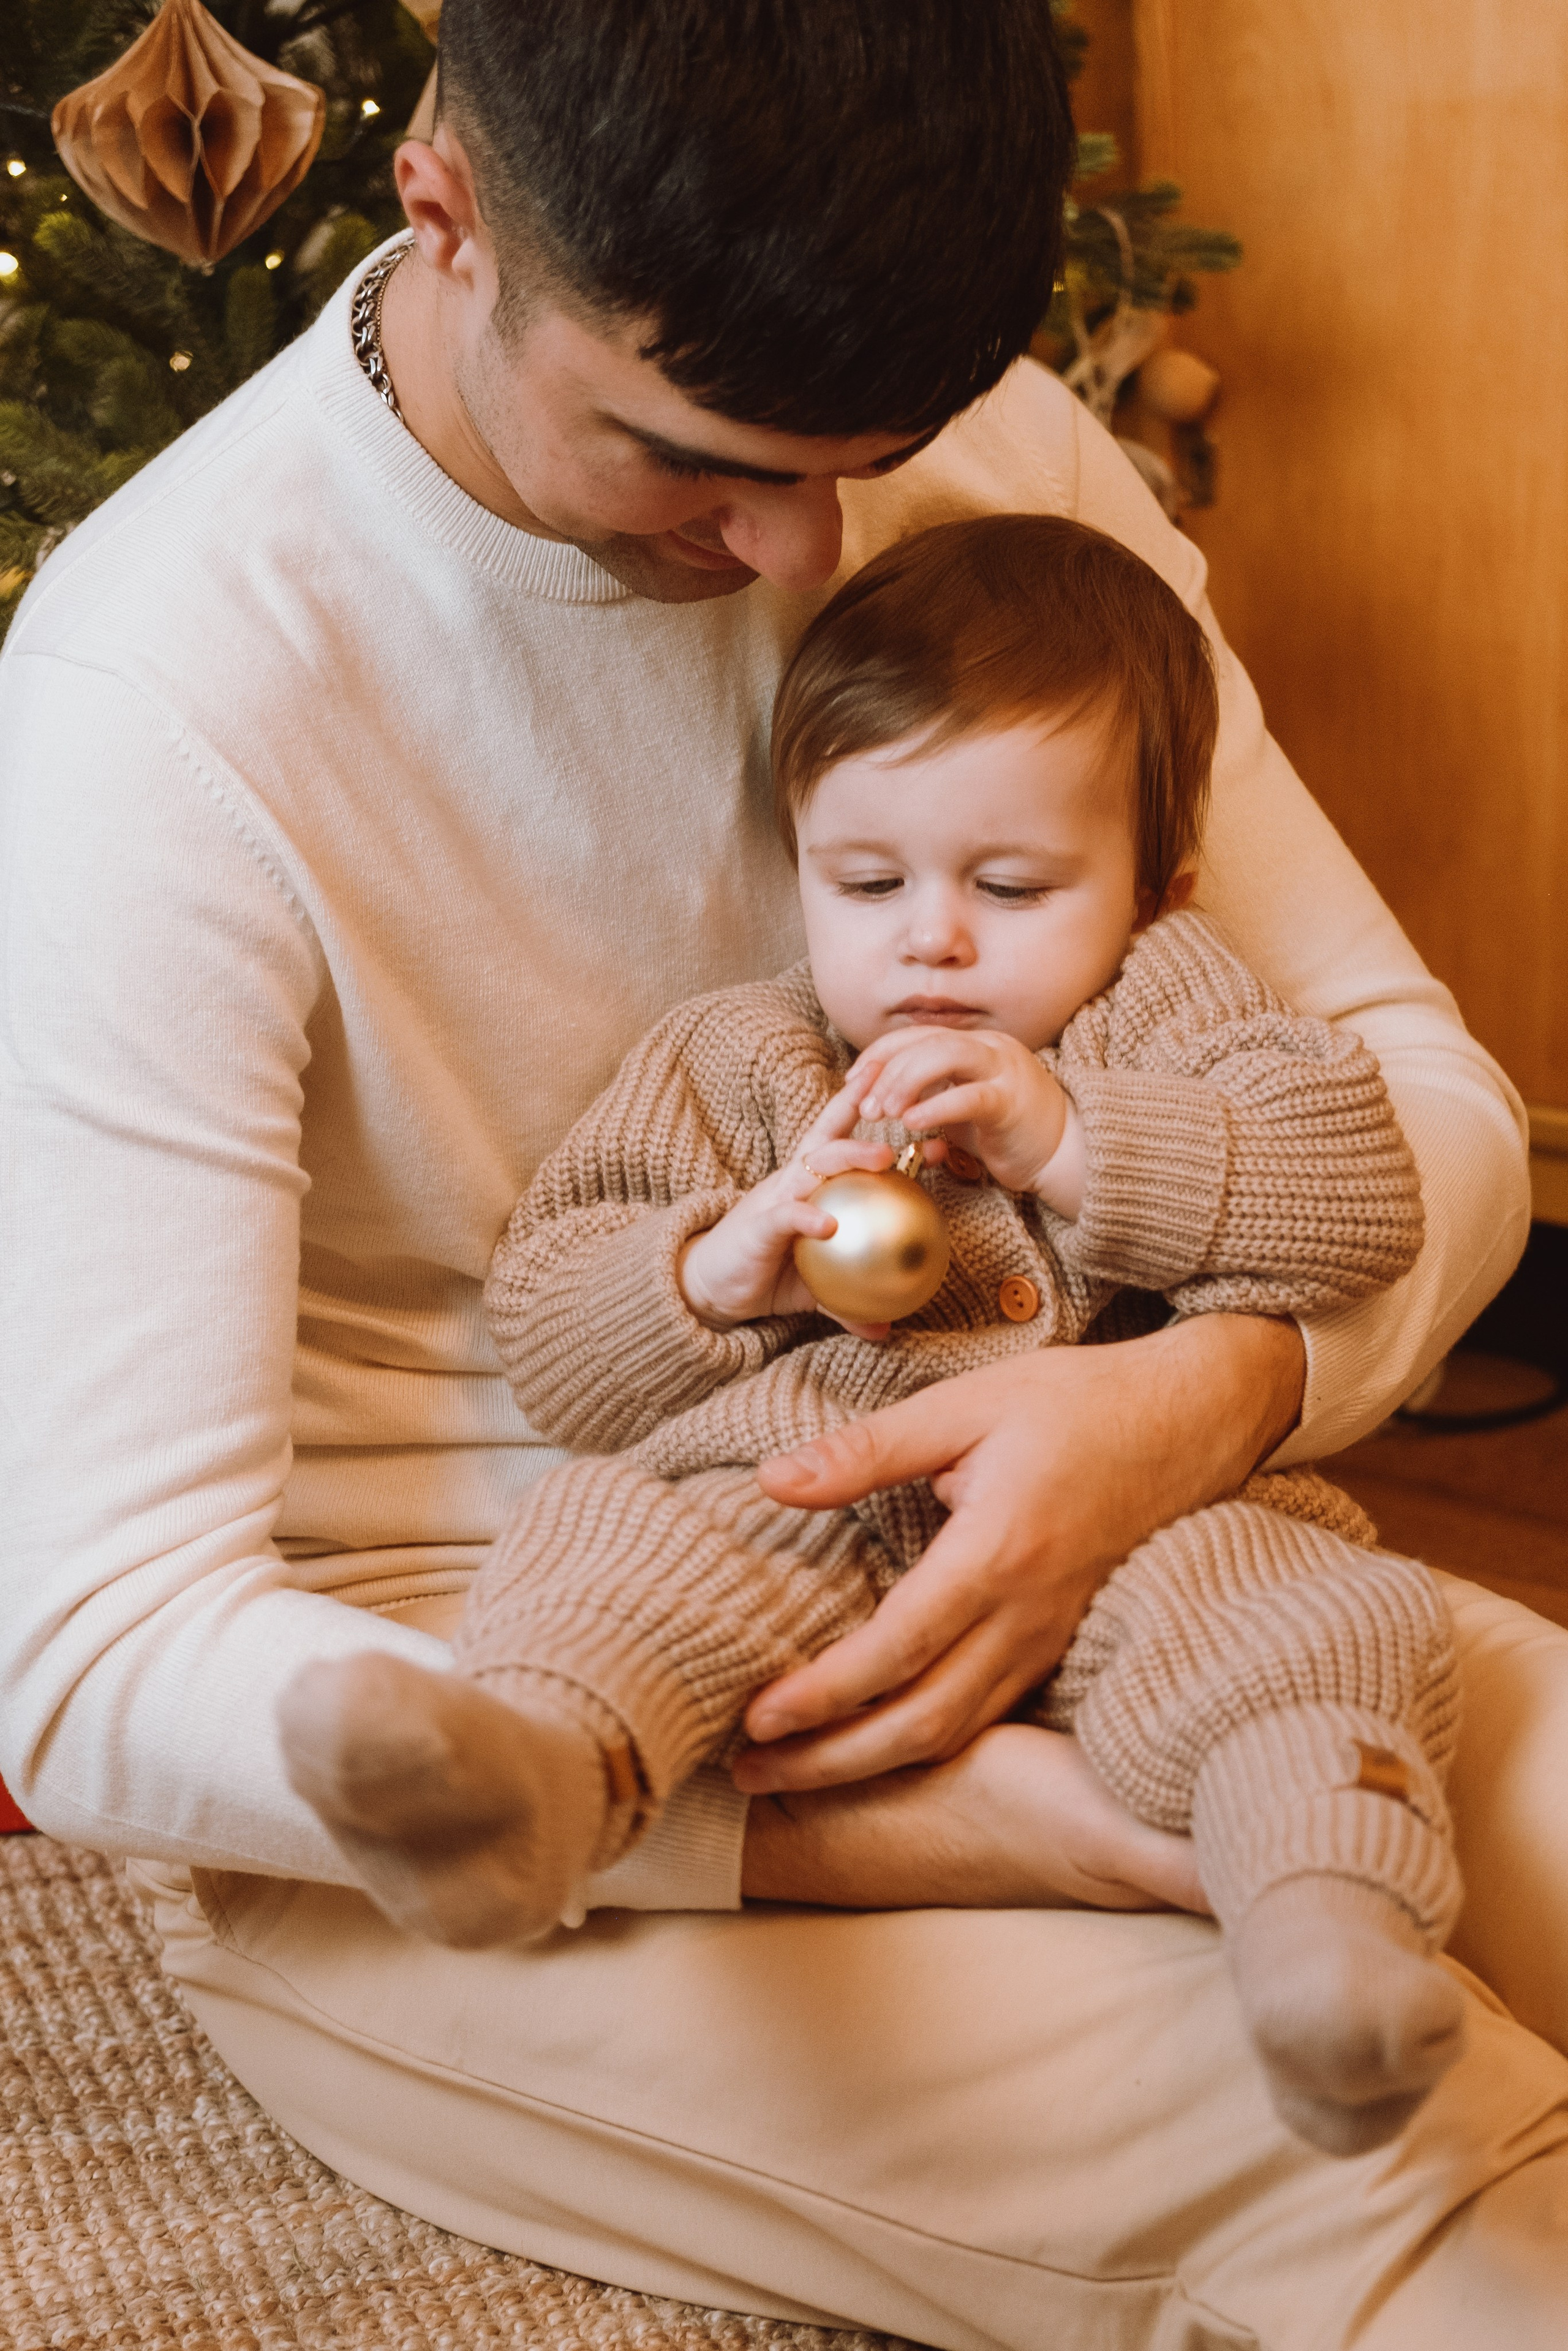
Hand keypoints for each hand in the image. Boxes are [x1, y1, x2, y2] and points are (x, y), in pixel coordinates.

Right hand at [678, 1085, 894, 1335]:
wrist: (708, 1287)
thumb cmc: (765, 1273)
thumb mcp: (814, 1287)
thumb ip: (848, 1302)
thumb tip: (885, 1330)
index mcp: (808, 1186)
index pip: (843, 1143)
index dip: (876, 1122)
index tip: (917, 1114)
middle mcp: (793, 1182)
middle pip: (831, 1139)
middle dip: (865, 1116)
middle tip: (908, 1111)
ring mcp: (775, 1199)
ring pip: (813, 1164)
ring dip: (849, 1156)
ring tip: (882, 1157)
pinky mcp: (758, 1225)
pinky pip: (786, 1215)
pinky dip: (807, 1216)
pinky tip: (828, 1224)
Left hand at [733, 1312, 1305, 1791]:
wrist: (1193, 1419)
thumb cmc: (1078, 1403)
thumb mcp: (966, 1405)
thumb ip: (869, 1449)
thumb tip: (773, 1480)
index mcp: (998, 1552)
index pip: (896, 1649)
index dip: (822, 1694)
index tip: (756, 1717)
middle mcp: (1028, 1614)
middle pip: (923, 1719)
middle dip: (832, 1759)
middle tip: (750, 1771)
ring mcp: (1053, 1636)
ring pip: (959, 1729)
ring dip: (873, 1763)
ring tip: (796, 1771)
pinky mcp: (1064, 1642)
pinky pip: (991, 1713)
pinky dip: (928, 1744)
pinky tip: (877, 1742)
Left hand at [848, 1025, 1083, 1211]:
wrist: (1064, 1155)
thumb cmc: (1009, 1133)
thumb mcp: (963, 1104)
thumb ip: (934, 1090)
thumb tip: (884, 1091)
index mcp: (976, 1045)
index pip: (917, 1035)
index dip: (880, 1054)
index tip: (854, 1081)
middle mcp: (990, 1048)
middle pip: (925, 1041)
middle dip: (886, 1070)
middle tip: (863, 1105)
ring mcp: (1004, 1070)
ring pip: (944, 1056)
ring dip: (904, 1082)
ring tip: (881, 1112)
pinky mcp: (1011, 1102)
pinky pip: (968, 1097)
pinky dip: (934, 1106)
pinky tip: (910, 1122)